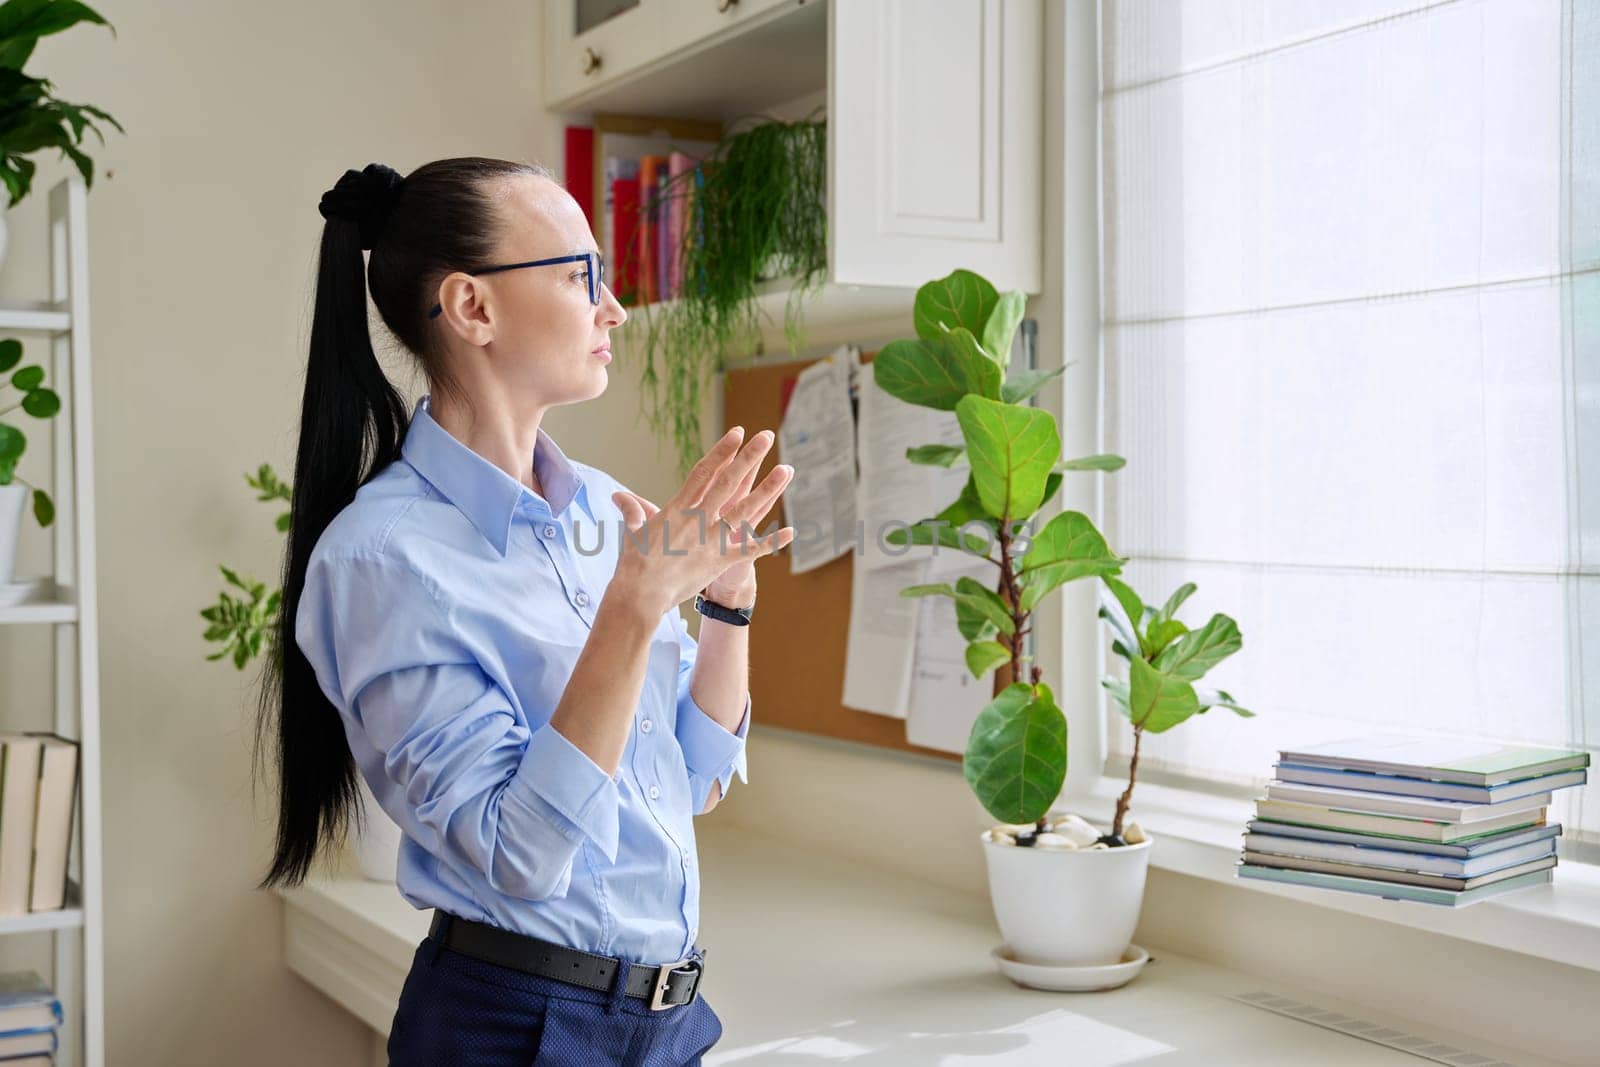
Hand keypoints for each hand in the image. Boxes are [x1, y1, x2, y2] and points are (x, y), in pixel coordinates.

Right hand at [611, 426, 793, 615]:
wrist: (640, 594)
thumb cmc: (634, 563)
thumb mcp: (633, 531)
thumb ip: (632, 509)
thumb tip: (619, 495)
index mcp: (678, 508)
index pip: (703, 472)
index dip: (721, 451)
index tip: (736, 433)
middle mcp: (698, 519)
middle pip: (728, 482)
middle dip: (748, 457)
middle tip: (766, 436)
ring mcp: (711, 540)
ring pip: (744, 510)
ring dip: (767, 490)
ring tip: (786, 470)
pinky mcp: (719, 562)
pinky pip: (750, 550)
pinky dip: (770, 542)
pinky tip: (791, 531)